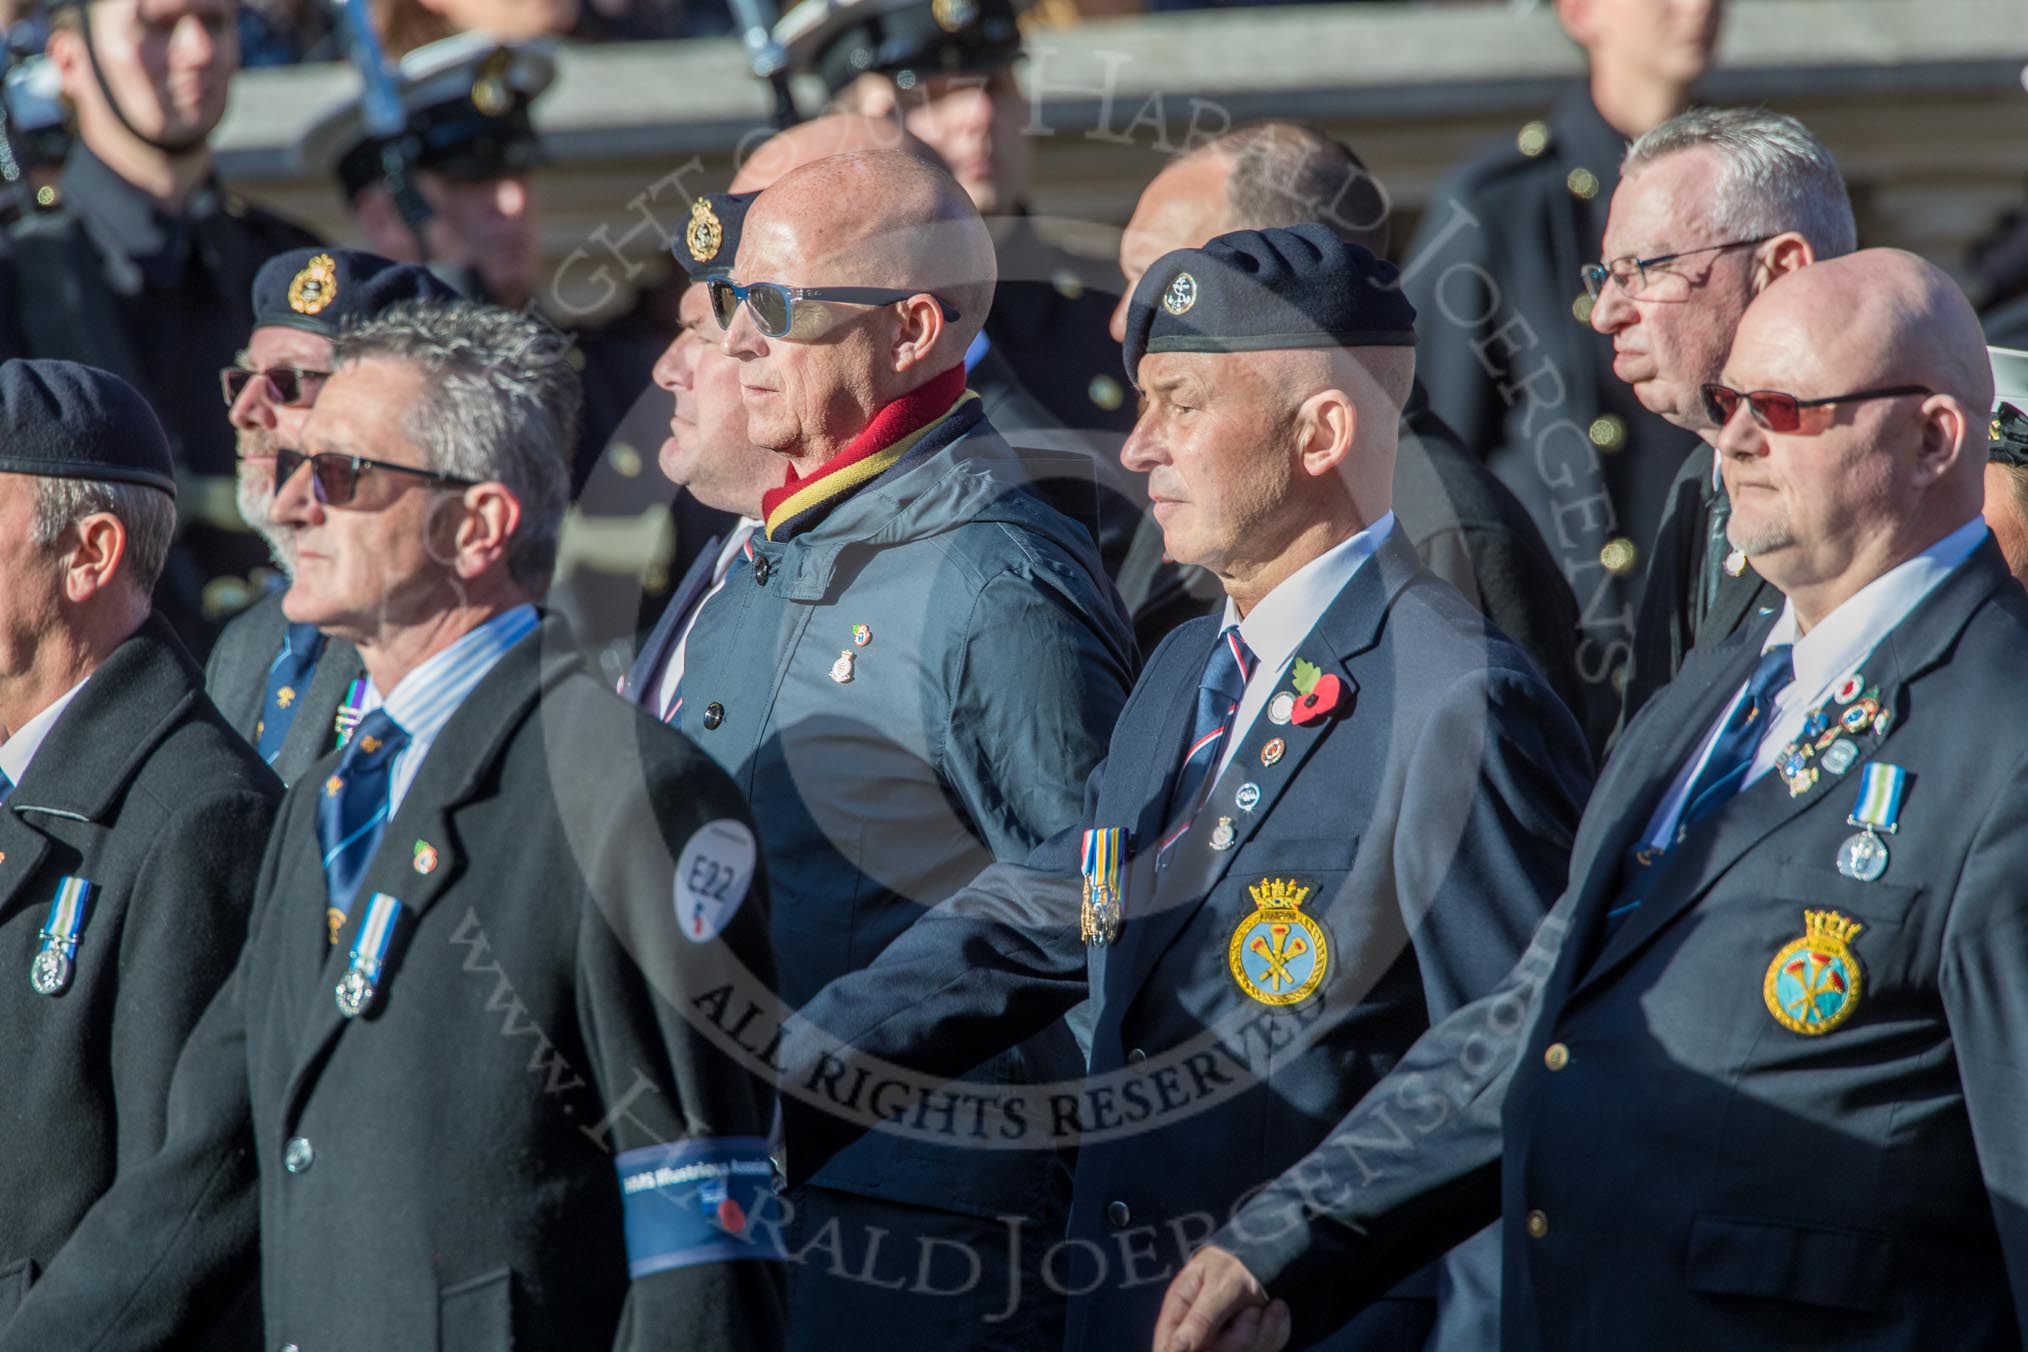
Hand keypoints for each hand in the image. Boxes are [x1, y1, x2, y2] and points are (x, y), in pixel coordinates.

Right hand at [1153, 1244, 1290, 1351]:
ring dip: (1262, 1331)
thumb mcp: (1219, 1287)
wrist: (1267, 1254)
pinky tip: (1274, 1310)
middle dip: (1240, 1338)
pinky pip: (1266, 1349)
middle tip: (1250, 1311)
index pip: (1168, 1347)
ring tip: (1261, 1305)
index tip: (1214, 1342)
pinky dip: (1275, 1331)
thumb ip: (1199, 1320)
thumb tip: (1174, 1350)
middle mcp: (1199, 1332)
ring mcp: (1225, 1340)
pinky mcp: (1249, 1344)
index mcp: (1180, 1312)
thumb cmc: (1235, 1263)